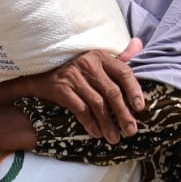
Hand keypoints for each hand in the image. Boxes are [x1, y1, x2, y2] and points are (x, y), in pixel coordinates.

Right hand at [0, 39, 144, 144]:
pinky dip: (90, 123)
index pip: (123, 72)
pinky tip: (97, 133)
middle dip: (123, 114)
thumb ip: (120, 56)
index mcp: (101, 56)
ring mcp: (74, 77)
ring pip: (97, 104)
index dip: (134, 90)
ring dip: (107, 124)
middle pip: (112, 92)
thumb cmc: (75, 66)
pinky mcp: (61, 89)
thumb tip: (139, 44)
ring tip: (115, 138)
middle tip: (131, 131)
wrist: (40, 71)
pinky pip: (80, 109)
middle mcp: (88, 64)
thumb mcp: (96, 58)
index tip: (140, 108)